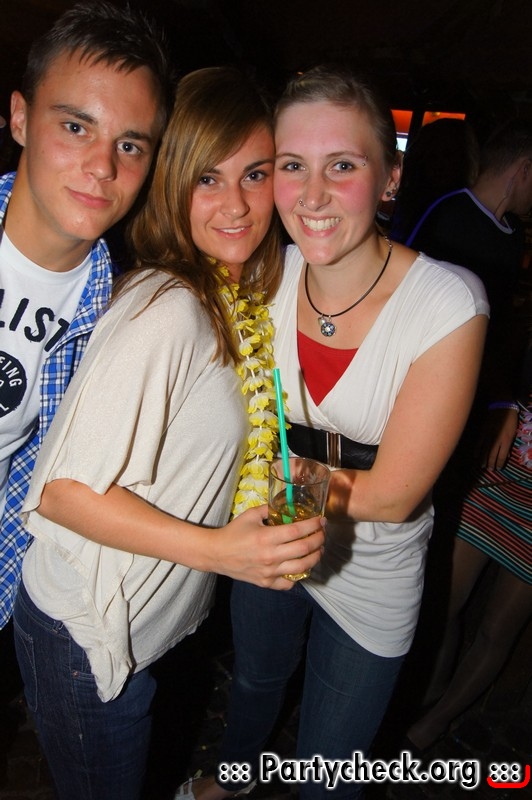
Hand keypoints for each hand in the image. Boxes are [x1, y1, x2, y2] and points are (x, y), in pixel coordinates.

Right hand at [210, 505, 324, 589]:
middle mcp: (270, 556)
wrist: (216, 554)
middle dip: (319, 540)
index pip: (298, 530)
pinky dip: (299, 575)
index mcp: (267, 537)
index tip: (321, 520)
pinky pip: (289, 583)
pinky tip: (301, 566)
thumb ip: (270, 508)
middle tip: (322, 534)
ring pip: (302, 567)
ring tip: (318, 550)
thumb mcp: (251, 515)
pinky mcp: (266, 583)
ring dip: (315, 557)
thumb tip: (288, 505)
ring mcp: (269, 572)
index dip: (313, 525)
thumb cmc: (233, 532)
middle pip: (304, 549)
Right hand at [481, 408, 518, 468]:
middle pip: (493, 455)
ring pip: (485, 450)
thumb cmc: (510, 418)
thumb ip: (509, 443)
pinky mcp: (483, 431)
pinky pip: (479, 443)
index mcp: (507, 440)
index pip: (502, 455)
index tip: (498, 468)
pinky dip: (477, 450)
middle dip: (491, 463)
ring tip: (483, 466)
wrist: (502, 406)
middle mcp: (498, 439)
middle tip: (490, 470)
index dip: (500, 463)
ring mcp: (489, 436)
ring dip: (484, 459)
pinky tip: (476, 456)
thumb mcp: (513, 431)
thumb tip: (507, 454)